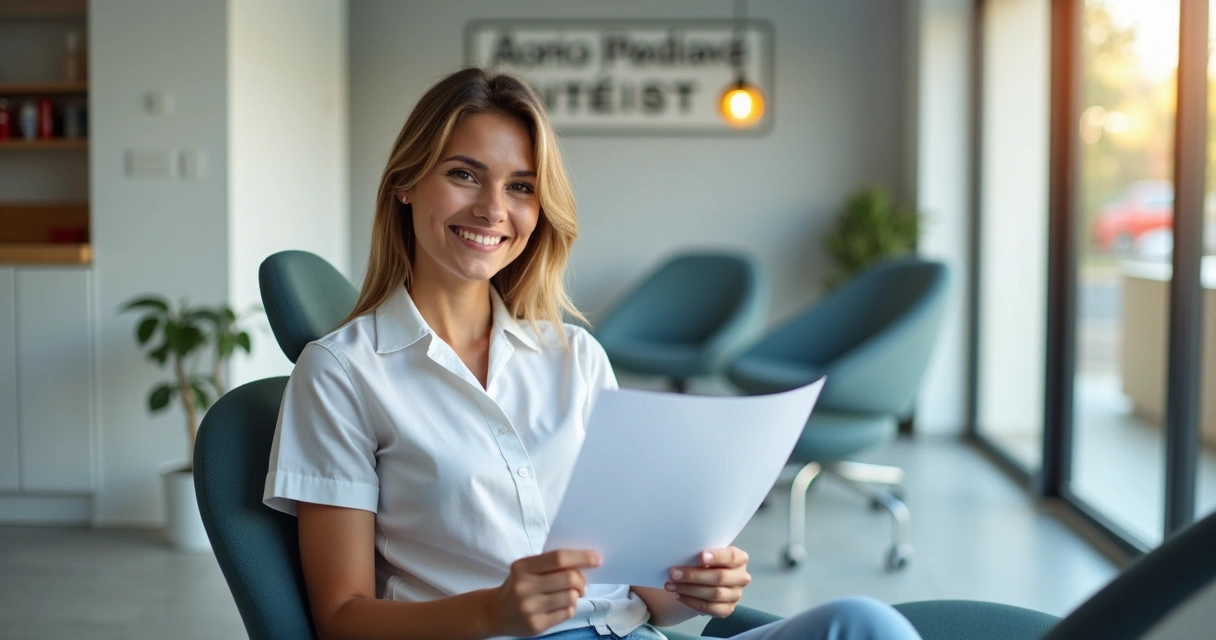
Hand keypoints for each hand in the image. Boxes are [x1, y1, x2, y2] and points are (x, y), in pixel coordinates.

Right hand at [484, 549, 600, 636]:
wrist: (495, 612)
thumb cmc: (517, 585)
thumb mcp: (526, 569)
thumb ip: (550, 564)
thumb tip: (585, 563)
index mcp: (522, 567)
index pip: (558, 558)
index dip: (581, 557)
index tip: (597, 559)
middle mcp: (524, 587)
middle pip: (568, 578)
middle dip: (582, 580)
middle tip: (581, 583)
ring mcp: (529, 608)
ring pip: (570, 597)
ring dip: (576, 595)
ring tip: (569, 594)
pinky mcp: (536, 625)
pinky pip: (566, 613)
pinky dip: (569, 607)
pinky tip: (560, 605)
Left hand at [664, 547, 750, 617]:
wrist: (705, 580)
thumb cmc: (705, 562)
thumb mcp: (706, 554)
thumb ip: (700, 553)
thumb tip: (681, 554)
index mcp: (740, 559)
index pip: (731, 556)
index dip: (717, 556)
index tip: (701, 556)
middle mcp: (741, 577)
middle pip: (720, 577)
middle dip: (694, 575)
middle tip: (673, 573)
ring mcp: (736, 595)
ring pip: (714, 594)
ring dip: (689, 589)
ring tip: (670, 585)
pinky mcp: (727, 609)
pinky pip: (710, 608)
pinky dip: (692, 602)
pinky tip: (678, 596)